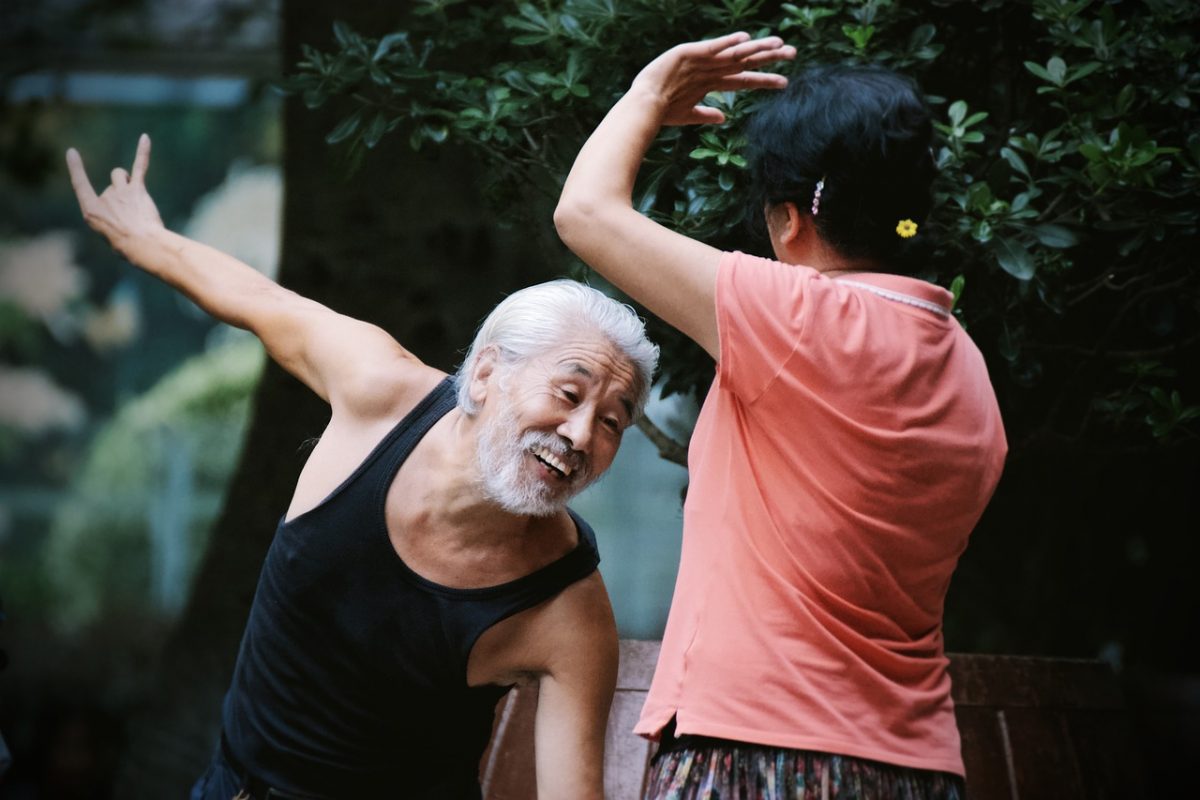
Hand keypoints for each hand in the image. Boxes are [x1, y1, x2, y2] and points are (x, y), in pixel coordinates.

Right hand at [66, 134, 164, 258]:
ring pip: (121, 176)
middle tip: (132, 217)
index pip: (80, 185)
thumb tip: (124, 195)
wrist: (143, 244)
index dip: (76, 169)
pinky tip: (145, 138)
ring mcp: (120, 191)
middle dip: (121, 196)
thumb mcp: (109, 232)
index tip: (72, 152)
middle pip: (110, 185)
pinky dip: (142, 152)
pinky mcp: (137, 189)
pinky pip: (140, 166)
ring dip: (127, 182)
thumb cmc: (127, 243)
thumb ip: (111, 213)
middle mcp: (104, 197)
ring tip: (136, 201)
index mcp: (91, 210)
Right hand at [631, 32, 795, 125]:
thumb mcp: (689, 114)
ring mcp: (701, 60)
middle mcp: (710, 69)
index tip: (784, 82)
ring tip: (778, 43)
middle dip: (769, 57)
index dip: (764, 79)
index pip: (744, 79)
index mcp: (711, 82)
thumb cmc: (663, 111)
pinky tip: (744, 38)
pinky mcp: (688, 54)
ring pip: (734, 53)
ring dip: (756, 47)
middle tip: (793, 53)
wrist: (644, 106)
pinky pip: (712, 47)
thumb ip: (707, 114)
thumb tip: (724, 117)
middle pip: (745, 62)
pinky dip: (727, 43)